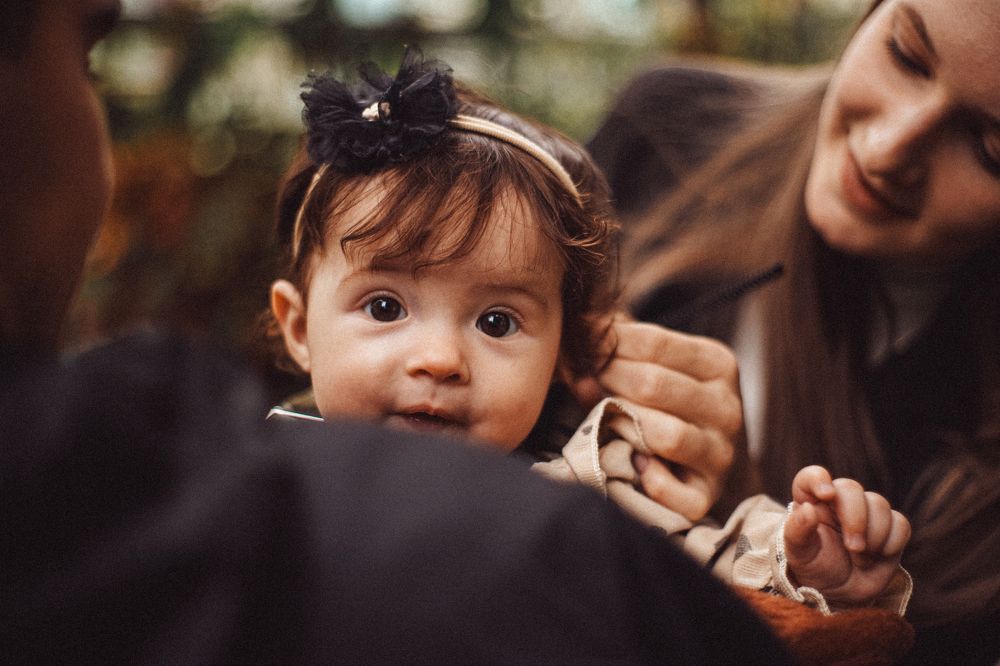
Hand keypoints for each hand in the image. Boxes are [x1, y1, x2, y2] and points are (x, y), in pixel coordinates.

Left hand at [574, 317, 741, 520]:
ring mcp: (721, 454)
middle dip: (607, 378)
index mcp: (718, 365)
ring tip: (602, 416)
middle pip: (653, 385)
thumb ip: (625, 345)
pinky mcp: (707, 496)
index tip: (579, 345)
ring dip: (624, 424)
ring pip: (667, 435)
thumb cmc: (672, 403)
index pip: (653, 343)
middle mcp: (727, 408)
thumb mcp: (662, 364)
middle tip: (579, 378)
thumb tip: (580, 327)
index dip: (607, 344)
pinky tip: (634, 465)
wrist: (711, 463)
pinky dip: (651, 482)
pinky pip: (676, 493)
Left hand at [784, 465, 910, 604]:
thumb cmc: (815, 568)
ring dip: (873, 535)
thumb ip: (797, 531)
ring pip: (878, 503)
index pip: (812, 476)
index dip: (819, 479)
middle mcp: (839, 501)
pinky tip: (877, 557)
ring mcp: (867, 513)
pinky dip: (892, 542)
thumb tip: (806, 509)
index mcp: (812, 502)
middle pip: (851, 488)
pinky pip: (900, 523)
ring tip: (860, 558)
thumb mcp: (799, 554)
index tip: (826, 495)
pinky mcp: (890, 527)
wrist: (841, 592)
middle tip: (852, 547)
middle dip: (855, 519)